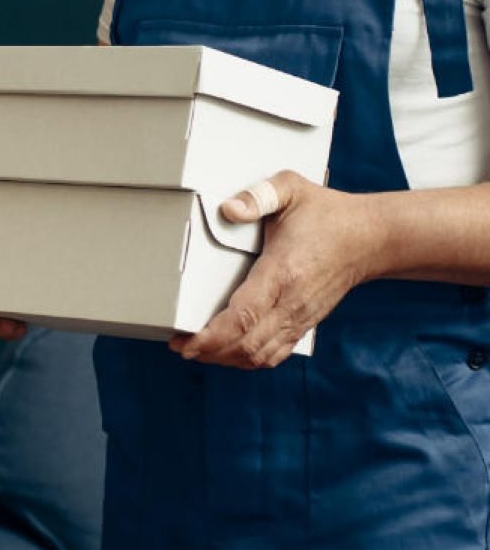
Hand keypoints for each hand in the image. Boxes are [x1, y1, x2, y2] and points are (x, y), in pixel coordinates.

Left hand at [170, 171, 379, 369]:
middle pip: (246, 345)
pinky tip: (229, 354)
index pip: (243, 316)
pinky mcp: (304, 324)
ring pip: (258, 355)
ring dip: (225, 359)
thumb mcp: (292, 189)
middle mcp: (291, 302)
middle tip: (179, 345)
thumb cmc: (327, 213)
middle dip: (209, 352)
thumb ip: (259, 195)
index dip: (211, 336)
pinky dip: (248, 360)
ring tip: (198, 351)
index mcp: (282, 271)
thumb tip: (228, 209)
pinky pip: (273, 354)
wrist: (370, 238)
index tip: (185, 341)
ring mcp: (299, 317)